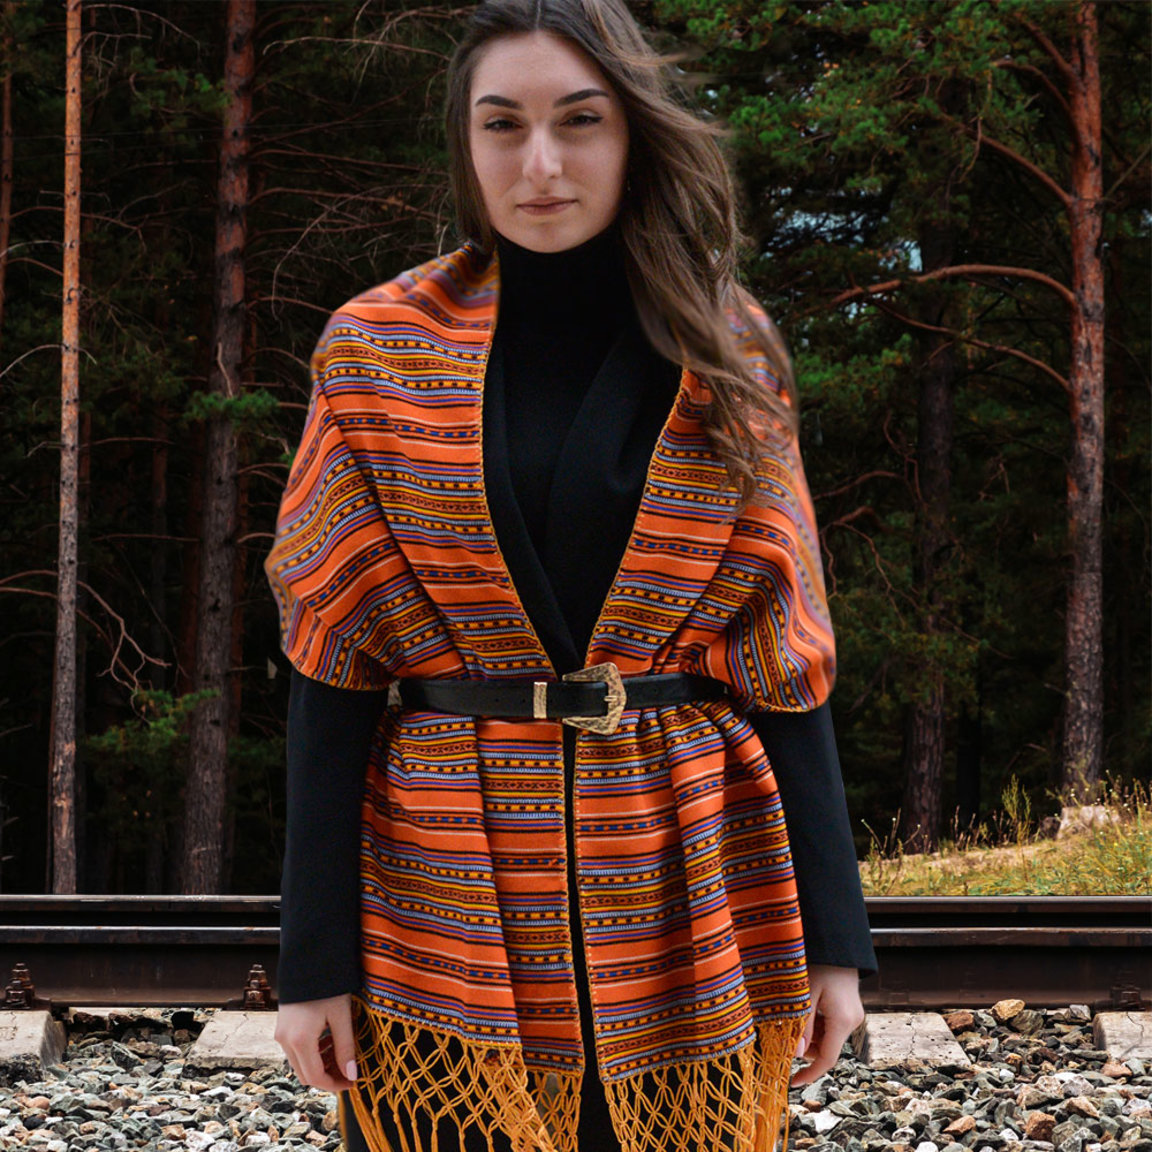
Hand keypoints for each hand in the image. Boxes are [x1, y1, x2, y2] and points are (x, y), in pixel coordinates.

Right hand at [275, 993, 358, 1092]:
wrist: (308, 958)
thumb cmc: (328, 984)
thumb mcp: (342, 1016)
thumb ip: (345, 1047)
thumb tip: (352, 1075)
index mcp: (300, 1040)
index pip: (315, 1077)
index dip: (334, 1085)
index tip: (353, 1082)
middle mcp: (285, 1040)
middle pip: (305, 1074)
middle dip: (328, 1077)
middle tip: (349, 1072)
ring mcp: (281, 1033)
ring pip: (299, 1063)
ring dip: (320, 1065)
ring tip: (342, 1054)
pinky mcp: (282, 1026)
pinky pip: (296, 1050)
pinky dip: (312, 1053)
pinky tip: (329, 1041)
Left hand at [790, 965, 864, 1086]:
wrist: (838, 945)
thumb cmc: (820, 965)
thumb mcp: (805, 994)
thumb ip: (801, 1025)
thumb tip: (795, 1054)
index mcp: (842, 1021)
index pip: (827, 1059)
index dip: (809, 1074)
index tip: (792, 1082)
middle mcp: (852, 1022)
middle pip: (826, 1049)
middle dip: (805, 1047)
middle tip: (784, 1033)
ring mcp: (853, 1016)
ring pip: (828, 1039)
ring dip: (810, 1036)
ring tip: (793, 1017)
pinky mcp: (849, 1011)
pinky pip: (831, 1028)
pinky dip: (817, 1026)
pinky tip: (805, 1010)